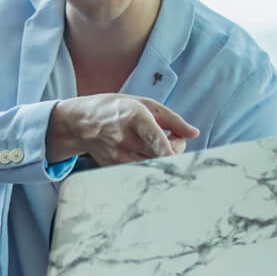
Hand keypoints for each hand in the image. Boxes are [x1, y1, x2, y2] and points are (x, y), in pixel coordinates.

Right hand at [47, 94, 198, 165]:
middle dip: (176, 150)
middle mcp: (124, 137)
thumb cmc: (116, 109)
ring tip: (161, 145)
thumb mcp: (144, 104)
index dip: (167, 148)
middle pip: (158, 154)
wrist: (82, 122)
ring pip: (151, 165)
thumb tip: (194, 134)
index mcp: (133, 115)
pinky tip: (147, 153)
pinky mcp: (113, 166)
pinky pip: (140, 171)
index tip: (178, 154)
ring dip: (164, 159)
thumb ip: (172, 119)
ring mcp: (117, 154)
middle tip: (176, 140)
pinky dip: (150, 165)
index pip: (153, 136)